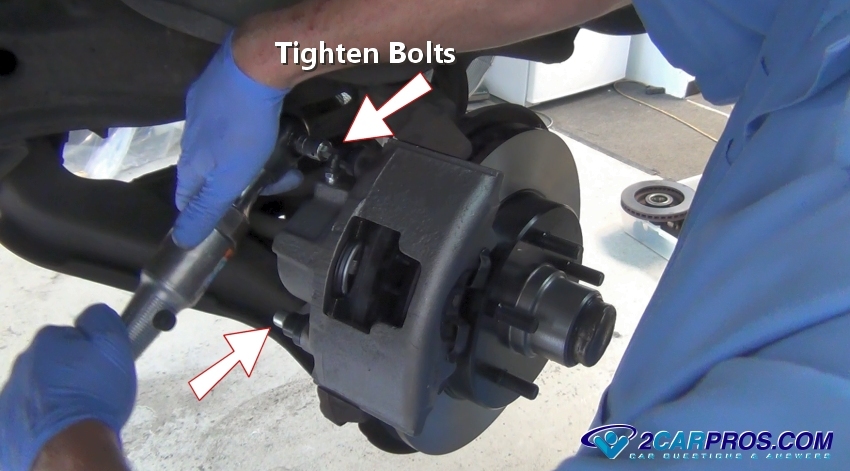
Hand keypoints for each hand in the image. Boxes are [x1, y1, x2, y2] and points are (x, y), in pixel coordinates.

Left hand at [0, 305, 136, 470]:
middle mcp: (22, 365)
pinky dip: (43, 420)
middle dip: (70, 374)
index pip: (71, 335)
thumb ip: (102, 318)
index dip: (91, 350)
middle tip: (92, 391)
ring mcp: (11, 396)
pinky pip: (28, 416)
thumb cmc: (91, 401)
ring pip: (39, 389)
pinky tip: (60, 427)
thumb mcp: (114, 345)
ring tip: (78, 414)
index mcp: (46, 342)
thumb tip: (93, 314)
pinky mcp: (6, 424)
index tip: (100, 366)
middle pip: (52, 362)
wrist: (69, 448)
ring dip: (56, 397)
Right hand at [174, 31, 301, 247]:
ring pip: (226, 147)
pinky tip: (273, 133)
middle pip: (212, 172)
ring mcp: (205, 109)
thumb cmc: (243, 126)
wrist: (254, 67)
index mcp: (190, 160)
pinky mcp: (222, 90)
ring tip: (284, 161)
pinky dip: (254, 135)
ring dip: (254, 160)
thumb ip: (207, 209)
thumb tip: (182, 240)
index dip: (201, 213)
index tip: (223, 220)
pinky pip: (235, 123)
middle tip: (278, 181)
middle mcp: (191, 135)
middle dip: (243, 184)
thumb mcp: (228, 178)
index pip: (185, 197)